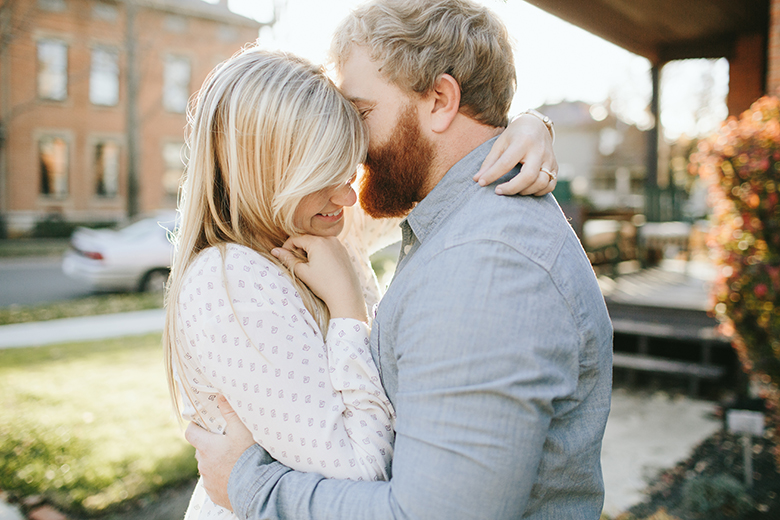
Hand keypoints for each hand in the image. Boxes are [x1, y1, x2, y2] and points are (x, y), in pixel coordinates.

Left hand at [184, 395, 254, 510]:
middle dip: (210, 446)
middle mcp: (203, 464)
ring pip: (207, 467)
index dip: (195, 427)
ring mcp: (208, 481)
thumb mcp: (242, 430)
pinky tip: (234, 476)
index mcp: (206, 447)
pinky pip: (213, 483)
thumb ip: (230, 412)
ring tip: (233, 461)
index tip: (202, 425)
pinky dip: (221, 478)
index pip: (190, 433)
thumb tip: (220, 396)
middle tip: (226, 443)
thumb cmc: (248, 456)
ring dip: (216, 462)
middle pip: (201, 450)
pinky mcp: (214, 494)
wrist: (256, 487)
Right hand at [272, 235, 367, 321]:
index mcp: (317, 242)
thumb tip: (274, 250)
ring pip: (318, 244)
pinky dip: (322, 254)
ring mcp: (339, 245)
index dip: (287, 248)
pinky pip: (328, 248)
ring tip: (311, 269)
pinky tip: (322, 269)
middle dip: (300, 250)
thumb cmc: (323, 284)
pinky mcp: (344, 252)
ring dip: (311, 252)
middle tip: (299, 266)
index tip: (285, 259)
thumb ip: (287, 259)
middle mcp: (329, 239)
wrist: (347, 296)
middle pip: (307, 240)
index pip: (295, 239)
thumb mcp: (302, 271)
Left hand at [473, 113, 558, 195]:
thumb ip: (490, 162)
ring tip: (512, 189)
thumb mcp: (500, 143)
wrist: (537, 126)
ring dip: (525, 191)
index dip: (492, 175)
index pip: (506, 162)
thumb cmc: (515, 135)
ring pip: (541, 183)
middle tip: (498, 191)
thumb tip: (477, 179)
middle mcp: (538, 151)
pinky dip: (538, 192)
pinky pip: (550, 185)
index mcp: (522, 142)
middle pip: (528, 176)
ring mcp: (549, 159)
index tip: (481, 183)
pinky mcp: (555, 166)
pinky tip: (526, 189)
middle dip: (512, 188)